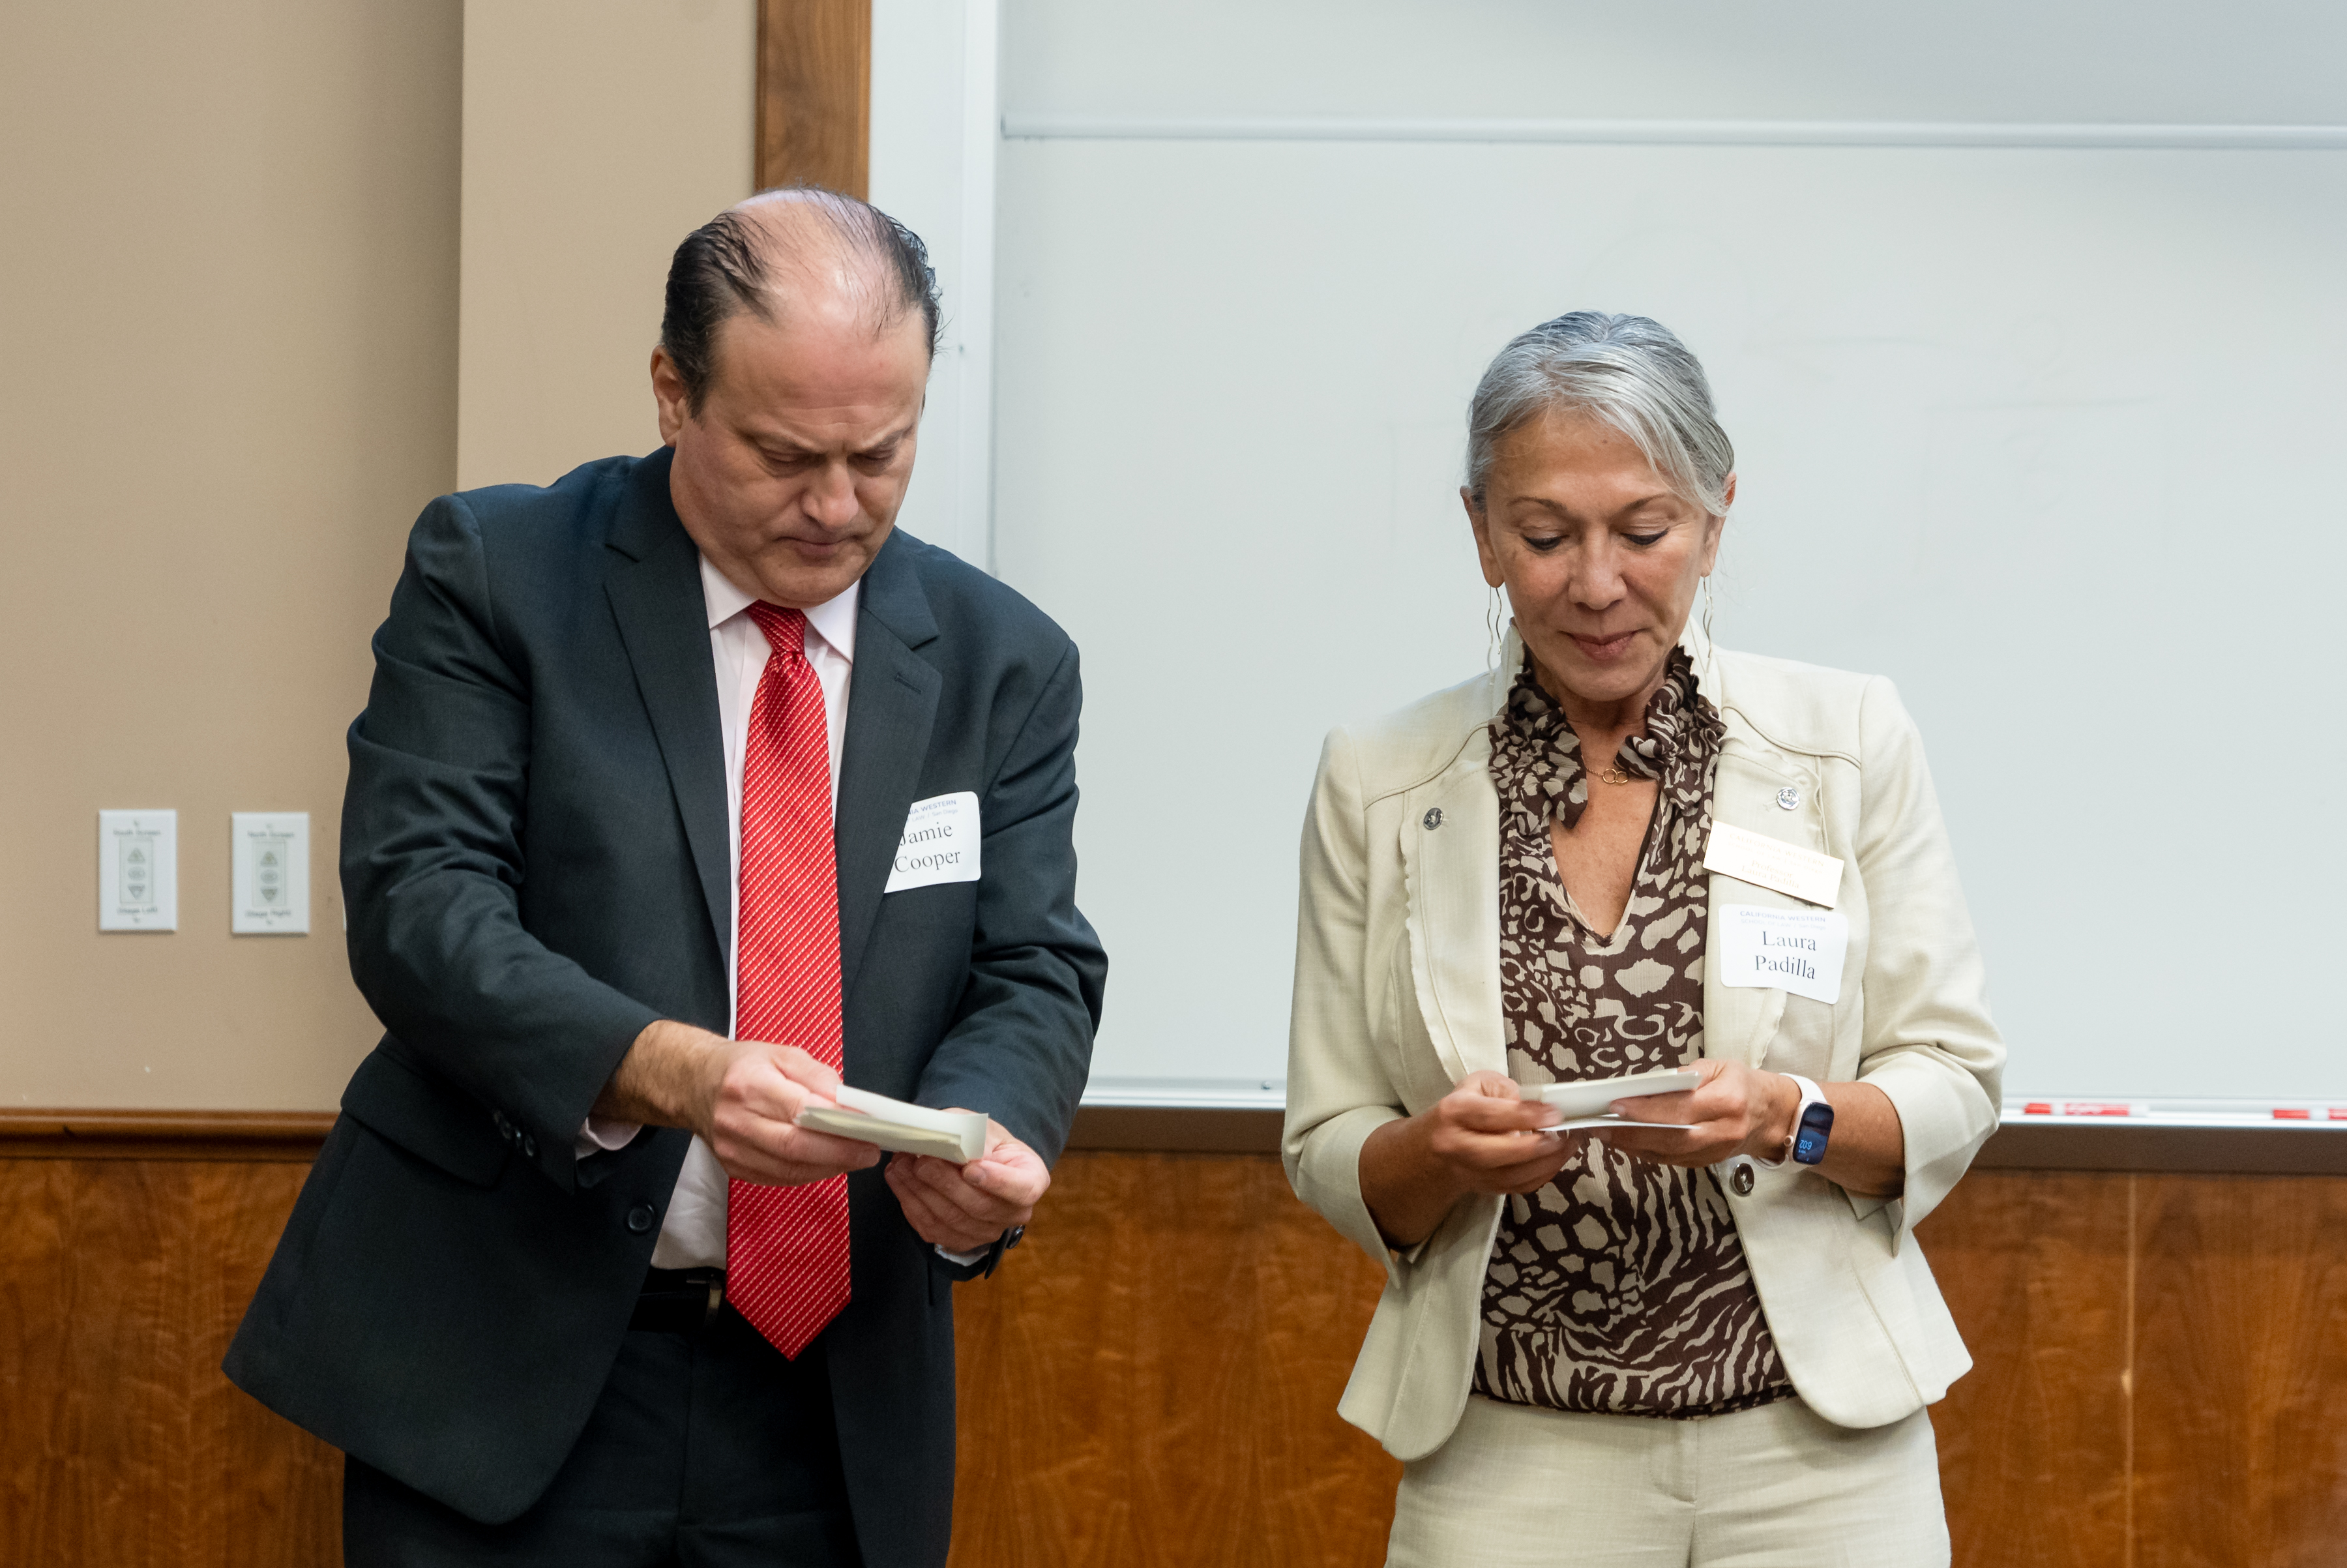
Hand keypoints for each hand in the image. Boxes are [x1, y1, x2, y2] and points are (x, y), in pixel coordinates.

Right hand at [594, 1020, 879, 1186]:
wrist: (694, 1085)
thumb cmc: (743, 1067)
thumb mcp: (783, 1054)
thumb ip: (818, 1077)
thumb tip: (848, 1104)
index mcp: (748, 1084)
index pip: (799, 1111)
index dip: (837, 1125)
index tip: (868, 1129)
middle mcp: (735, 1120)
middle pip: (795, 1147)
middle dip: (840, 1153)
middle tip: (870, 1151)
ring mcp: (731, 1149)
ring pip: (789, 1169)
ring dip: (829, 1167)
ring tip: (855, 1157)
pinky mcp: (733, 1167)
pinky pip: (779, 1178)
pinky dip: (809, 1173)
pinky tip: (827, 1163)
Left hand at [884, 1117, 1048, 1253]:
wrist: (979, 1162)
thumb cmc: (987, 1143)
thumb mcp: (985, 1129)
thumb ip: (971, 1136)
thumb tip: (949, 1144)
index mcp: (1031, 1181)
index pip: (1020, 1189)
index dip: (996, 1182)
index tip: (971, 1169)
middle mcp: (1014, 1213)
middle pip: (979, 1206)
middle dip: (944, 1182)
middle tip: (920, 1160)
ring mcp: (987, 1232)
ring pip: (951, 1219)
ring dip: (920, 1191)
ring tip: (901, 1165)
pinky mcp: (959, 1241)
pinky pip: (933, 1228)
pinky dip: (911, 1204)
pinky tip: (899, 1180)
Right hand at [1417, 1071, 1589, 1194]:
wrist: (1435, 1147)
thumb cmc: (1463, 1108)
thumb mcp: (1478, 1084)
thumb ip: (1505, 1090)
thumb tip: (1534, 1108)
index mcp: (1454, 1112)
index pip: (1489, 1116)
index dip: (1524, 1115)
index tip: (1553, 1113)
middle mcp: (1456, 1145)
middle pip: (1496, 1153)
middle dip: (1535, 1147)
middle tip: (1562, 1136)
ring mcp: (1468, 1171)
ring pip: (1510, 1177)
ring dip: (1546, 1164)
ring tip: (1568, 1145)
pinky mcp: (1484, 1188)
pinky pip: (1517, 1188)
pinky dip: (1542, 1176)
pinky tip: (1556, 1159)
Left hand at [1602, 1059, 1794, 1168]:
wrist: (1771, 1116)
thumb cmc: (1742, 1084)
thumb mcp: (1719, 1067)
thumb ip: (1685, 1076)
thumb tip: (1646, 1086)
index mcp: (1728, 1101)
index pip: (1681, 1109)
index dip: (1647, 1110)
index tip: (1616, 1105)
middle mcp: (1723, 1131)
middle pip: (1672, 1138)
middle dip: (1632, 1133)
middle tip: (1599, 1125)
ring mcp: (1715, 1152)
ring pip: (1669, 1154)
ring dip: (1633, 1145)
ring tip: (1604, 1133)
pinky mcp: (1707, 1162)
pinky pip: (1671, 1161)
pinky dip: (1645, 1152)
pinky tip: (1624, 1142)